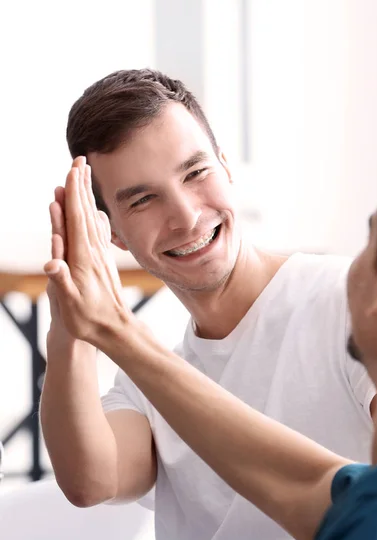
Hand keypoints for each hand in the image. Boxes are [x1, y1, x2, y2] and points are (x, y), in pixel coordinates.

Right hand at [46, 159, 88, 354]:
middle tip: (80, 161)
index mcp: (83, 258)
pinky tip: (93, 210)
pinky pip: (96, 232)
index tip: (72, 171)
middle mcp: (93, 252)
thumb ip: (61, 282)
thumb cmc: (89, 320)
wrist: (115, 330)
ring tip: (83, 177)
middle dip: (82, 186)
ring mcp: (99, 256)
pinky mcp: (102, 262)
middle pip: (86, 212)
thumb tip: (51, 263)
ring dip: (86, 196)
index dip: (74, 195)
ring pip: (91, 219)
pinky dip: (91, 215)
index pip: (76, 219)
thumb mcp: (70, 305)